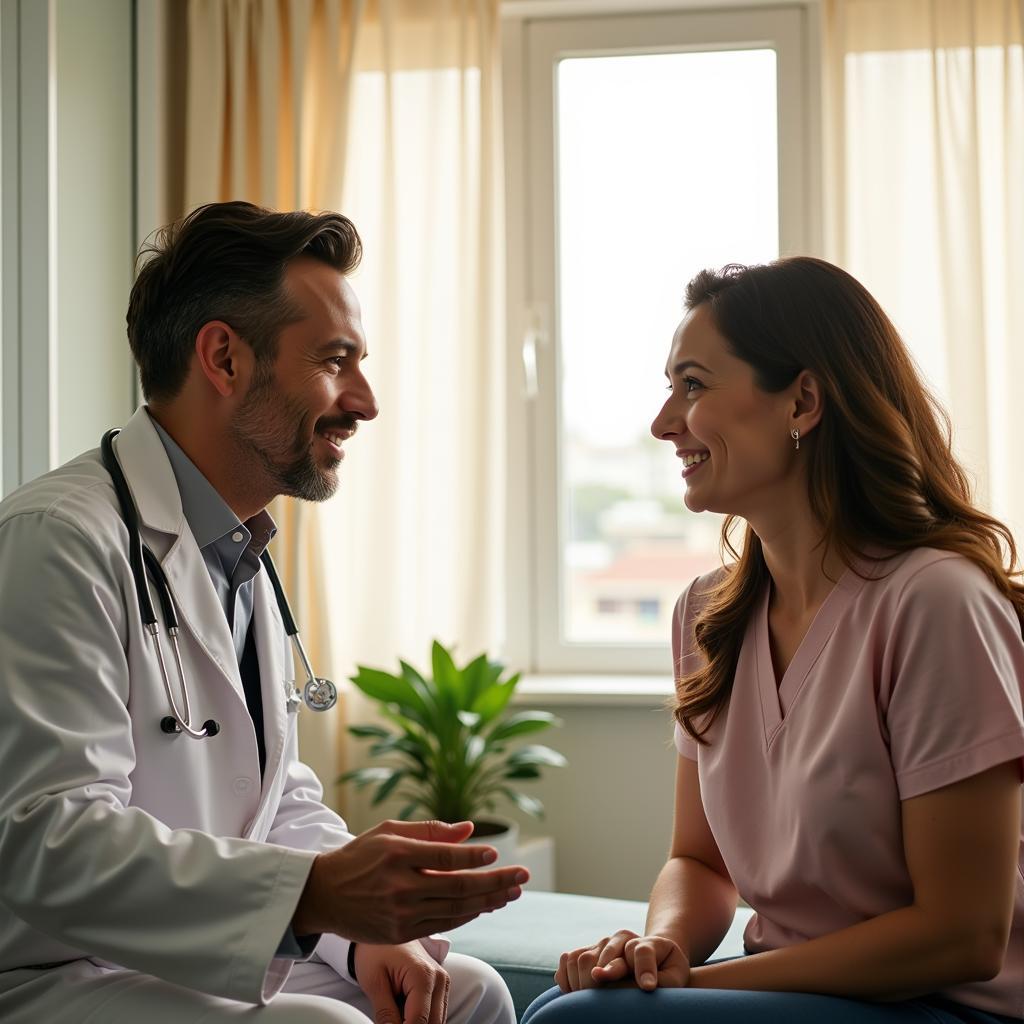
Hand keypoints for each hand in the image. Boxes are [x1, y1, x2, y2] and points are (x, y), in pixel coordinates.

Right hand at [292, 819, 528, 943]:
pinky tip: (485, 906)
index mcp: (397, 854)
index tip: (496, 851)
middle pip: (458, 887)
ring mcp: (401, 913)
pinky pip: (444, 924)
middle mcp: (400, 885)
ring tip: (512, 892)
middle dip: (496, 881)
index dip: (474, 856)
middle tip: (522, 876)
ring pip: (456, 909)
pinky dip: (468, 915)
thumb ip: (430, 831)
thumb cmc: (360, 855)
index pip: (446, 857)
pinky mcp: (401, 933)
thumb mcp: (389, 831)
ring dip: (489, 901)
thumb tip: (469, 829)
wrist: (323, 894)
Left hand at [355, 942, 449, 1023]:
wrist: (383, 923)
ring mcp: (443, 980)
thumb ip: (385, 1014)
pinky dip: (422, 1017)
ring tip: (396, 1012)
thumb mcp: (374, 982)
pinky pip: (436, 1012)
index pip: (419, 1022)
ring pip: (437, 1020)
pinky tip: (404, 1011)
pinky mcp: (441, 983)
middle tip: (390, 1019)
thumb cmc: (375, 950)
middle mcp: (440, 978)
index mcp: (423, 976)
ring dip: (418, 1022)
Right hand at [556, 930, 689, 991]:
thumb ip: (664, 981)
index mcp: (646, 943)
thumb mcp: (673, 976)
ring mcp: (601, 943)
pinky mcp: (587, 949)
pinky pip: (568, 959)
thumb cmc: (664, 972)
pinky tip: (573, 994)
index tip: (647, 987)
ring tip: (586, 1002)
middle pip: (603, 956)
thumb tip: (646, 989)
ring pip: (581, 958)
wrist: (652, 960)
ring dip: (581, 982)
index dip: (644, 969)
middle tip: (601, 1004)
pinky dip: (566, 977)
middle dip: (601, 982)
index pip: (642, 951)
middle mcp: (620, 938)